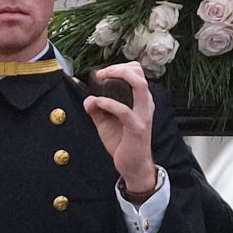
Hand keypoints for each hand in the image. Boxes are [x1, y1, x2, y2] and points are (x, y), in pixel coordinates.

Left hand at [83, 63, 161, 200]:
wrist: (134, 166)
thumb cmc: (124, 143)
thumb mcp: (106, 123)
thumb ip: (96, 109)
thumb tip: (88, 99)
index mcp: (140, 100)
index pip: (137, 73)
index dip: (120, 67)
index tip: (103, 73)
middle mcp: (145, 104)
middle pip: (140, 73)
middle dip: (119, 67)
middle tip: (102, 73)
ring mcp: (143, 116)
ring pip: (140, 85)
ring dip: (119, 76)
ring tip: (103, 78)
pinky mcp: (137, 128)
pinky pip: (124, 111)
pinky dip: (109, 103)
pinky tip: (98, 103)